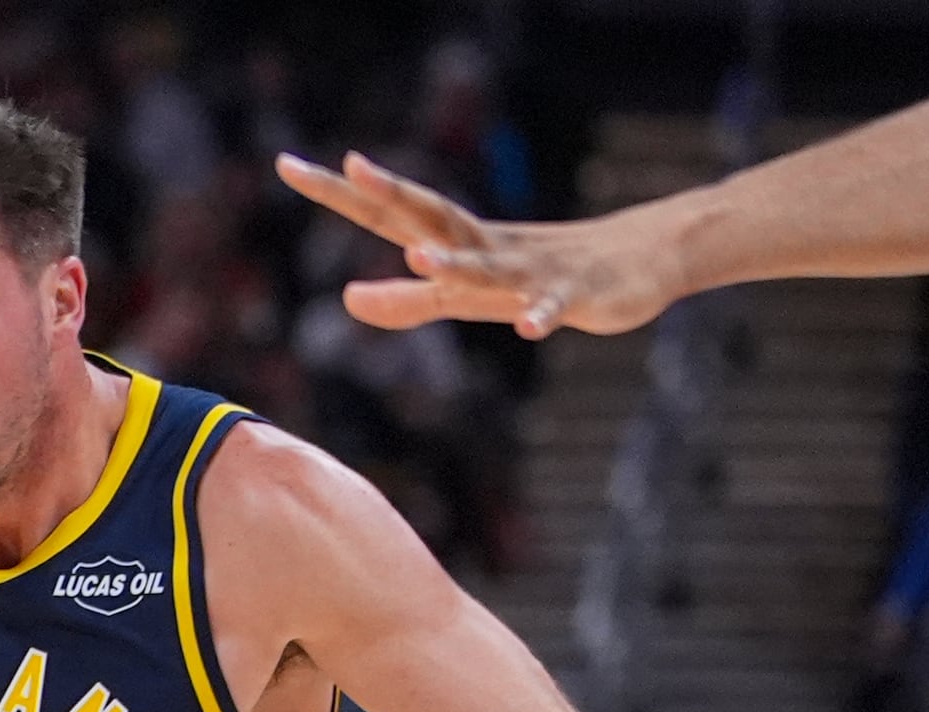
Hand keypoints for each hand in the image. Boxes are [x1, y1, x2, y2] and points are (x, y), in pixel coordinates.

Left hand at [277, 152, 683, 339]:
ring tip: (417, 256)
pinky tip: (528, 328)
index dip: (339, 193)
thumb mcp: (468, 294)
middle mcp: (486, 245)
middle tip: (351, 168)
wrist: (639, 259)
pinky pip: (552, 307)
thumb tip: (347, 299)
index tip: (288, 165)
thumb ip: (409, 301)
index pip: (386, 213)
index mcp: (455, 242)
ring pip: (486, 265)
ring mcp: (529, 269)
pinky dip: (540, 315)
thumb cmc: (539, 273)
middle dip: (390, 194)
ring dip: (454, 261)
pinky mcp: (572, 296)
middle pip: (430, 216)